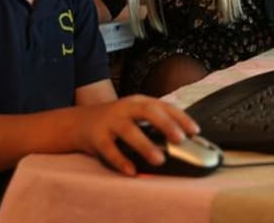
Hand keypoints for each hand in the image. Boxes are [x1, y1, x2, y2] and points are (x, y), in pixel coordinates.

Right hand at [74, 95, 198, 175]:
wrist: (79, 122)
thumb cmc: (115, 120)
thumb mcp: (135, 115)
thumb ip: (154, 123)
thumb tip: (182, 140)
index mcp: (139, 102)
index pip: (164, 106)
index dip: (180, 117)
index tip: (194, 131)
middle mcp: (125, 108)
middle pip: (147, 112)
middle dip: (165, 124)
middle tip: (179, 139)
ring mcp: (110, 121)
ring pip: (129, 131)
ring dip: (145, 145)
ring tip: (159, 160)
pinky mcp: (97, 137)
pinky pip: (109, 150)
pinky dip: (121, 161)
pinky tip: (132, 171)